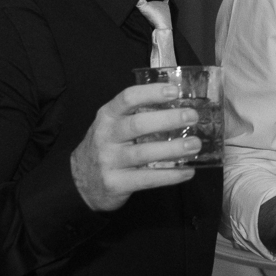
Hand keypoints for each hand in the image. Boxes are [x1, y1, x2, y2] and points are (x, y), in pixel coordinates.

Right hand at [70, 83, 200, 211]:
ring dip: (173, 149)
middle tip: (192, 116)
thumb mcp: (114, 125)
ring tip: (195, 145)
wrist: (80, 182)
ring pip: (144, 153)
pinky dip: (170, 175)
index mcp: (108, 116)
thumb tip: (180, 106)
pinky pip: (147, 179)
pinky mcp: (115, 183)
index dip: (152, 92)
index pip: (128, 98)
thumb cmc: (108, 147)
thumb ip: (138, 114)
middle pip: (138, 124)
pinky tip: (187, 171)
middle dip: (168, 119)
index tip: (174, 91)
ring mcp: (109, 161)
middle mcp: (106, 136)